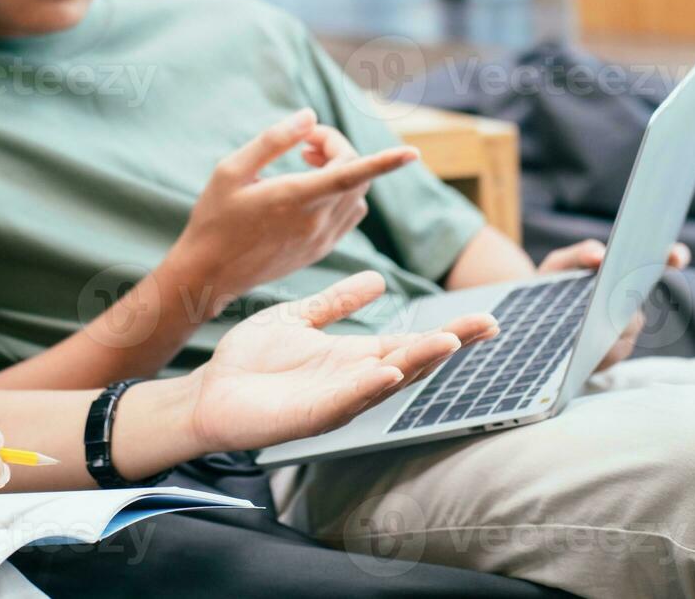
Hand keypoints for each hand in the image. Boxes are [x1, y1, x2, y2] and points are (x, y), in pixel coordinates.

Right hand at [164, 109, 418, 314]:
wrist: (208, 274)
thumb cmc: (214, 218)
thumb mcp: (231, 169)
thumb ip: (273, 139)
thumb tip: (310, 117)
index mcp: (294, 197)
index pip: (350, 173)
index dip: (385, 162)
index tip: (413, 153)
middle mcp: (314, 221)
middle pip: (356, 174)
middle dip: (338, 148)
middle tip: (304, 144)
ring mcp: (320, 239)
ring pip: (358, 195)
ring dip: (344, 170)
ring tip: (305, 162)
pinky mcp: (319, 250)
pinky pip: (350, 215)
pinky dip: (344, 193)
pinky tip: (312, 188)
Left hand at [183, 271, 498, 452]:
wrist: (208, 391)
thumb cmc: (251, 360)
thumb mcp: (299, 318)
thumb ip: (337, 302)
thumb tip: (379, 278)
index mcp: (353, 357)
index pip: (410, 343)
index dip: (448, 332)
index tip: (486, 317)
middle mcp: (352, 380)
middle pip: (411, 363)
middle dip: (449, 346)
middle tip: (486, 325)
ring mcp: (334, 400)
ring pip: (385, 383)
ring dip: (416, 365)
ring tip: (446, 342)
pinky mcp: (308, 417)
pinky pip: (344, 402)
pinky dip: (367, 388)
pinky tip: (387, 372)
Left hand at [538, 239, 691, 371]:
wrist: (523, 318)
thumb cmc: (549, 285)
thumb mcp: (560, 265)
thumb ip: (580, 254)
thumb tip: (600, 255)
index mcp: (623, 280)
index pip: (658, 267)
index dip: (672, 259)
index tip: (675, 254)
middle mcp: (628, 311)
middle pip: (636, 311)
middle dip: (626, 305)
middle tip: (612, 296)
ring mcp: (620, 338)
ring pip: (625, 337)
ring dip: (611, 332)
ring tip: (593, 326)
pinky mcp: (604, 361)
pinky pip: (608, 358)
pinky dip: (597, 353)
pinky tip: (581, 350)